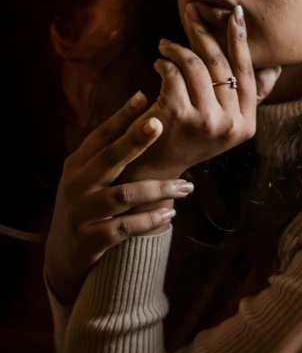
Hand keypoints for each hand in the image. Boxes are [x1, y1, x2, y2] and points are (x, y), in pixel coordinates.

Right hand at [44, 92, 193, 304]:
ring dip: (158, 189)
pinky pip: (126, 227)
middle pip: (109, 158)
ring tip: (186, 186)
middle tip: (161, 124)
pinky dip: (150, 220)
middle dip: (135, 140)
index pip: (100, 136)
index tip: (143, 97)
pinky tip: (170, 214)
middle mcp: (77, 185)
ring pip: (124, 195)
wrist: (64, 255)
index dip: (121, 116)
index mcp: (77, 165)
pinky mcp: (91, 239)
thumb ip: (109, 154)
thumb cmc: (87, 206)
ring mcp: (82, 212)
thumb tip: (144, 114)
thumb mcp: (89, 178)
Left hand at [120, 3, 280, 182]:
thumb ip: (248, 98)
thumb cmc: (189, 138)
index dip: (241, 41)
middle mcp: (230, 125)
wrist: (153, 168)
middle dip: (205, 32)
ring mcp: (205, 121)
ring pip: (195, 64)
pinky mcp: (178, 115)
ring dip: (177, 48)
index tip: (234, 14)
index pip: (248, 74)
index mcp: (245, 125)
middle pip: (221, 64)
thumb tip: (275, 68)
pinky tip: (159, 63)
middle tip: (192, 12)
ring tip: (165, 46)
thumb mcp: (224, 122)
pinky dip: (164, 62)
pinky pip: (174, 72)